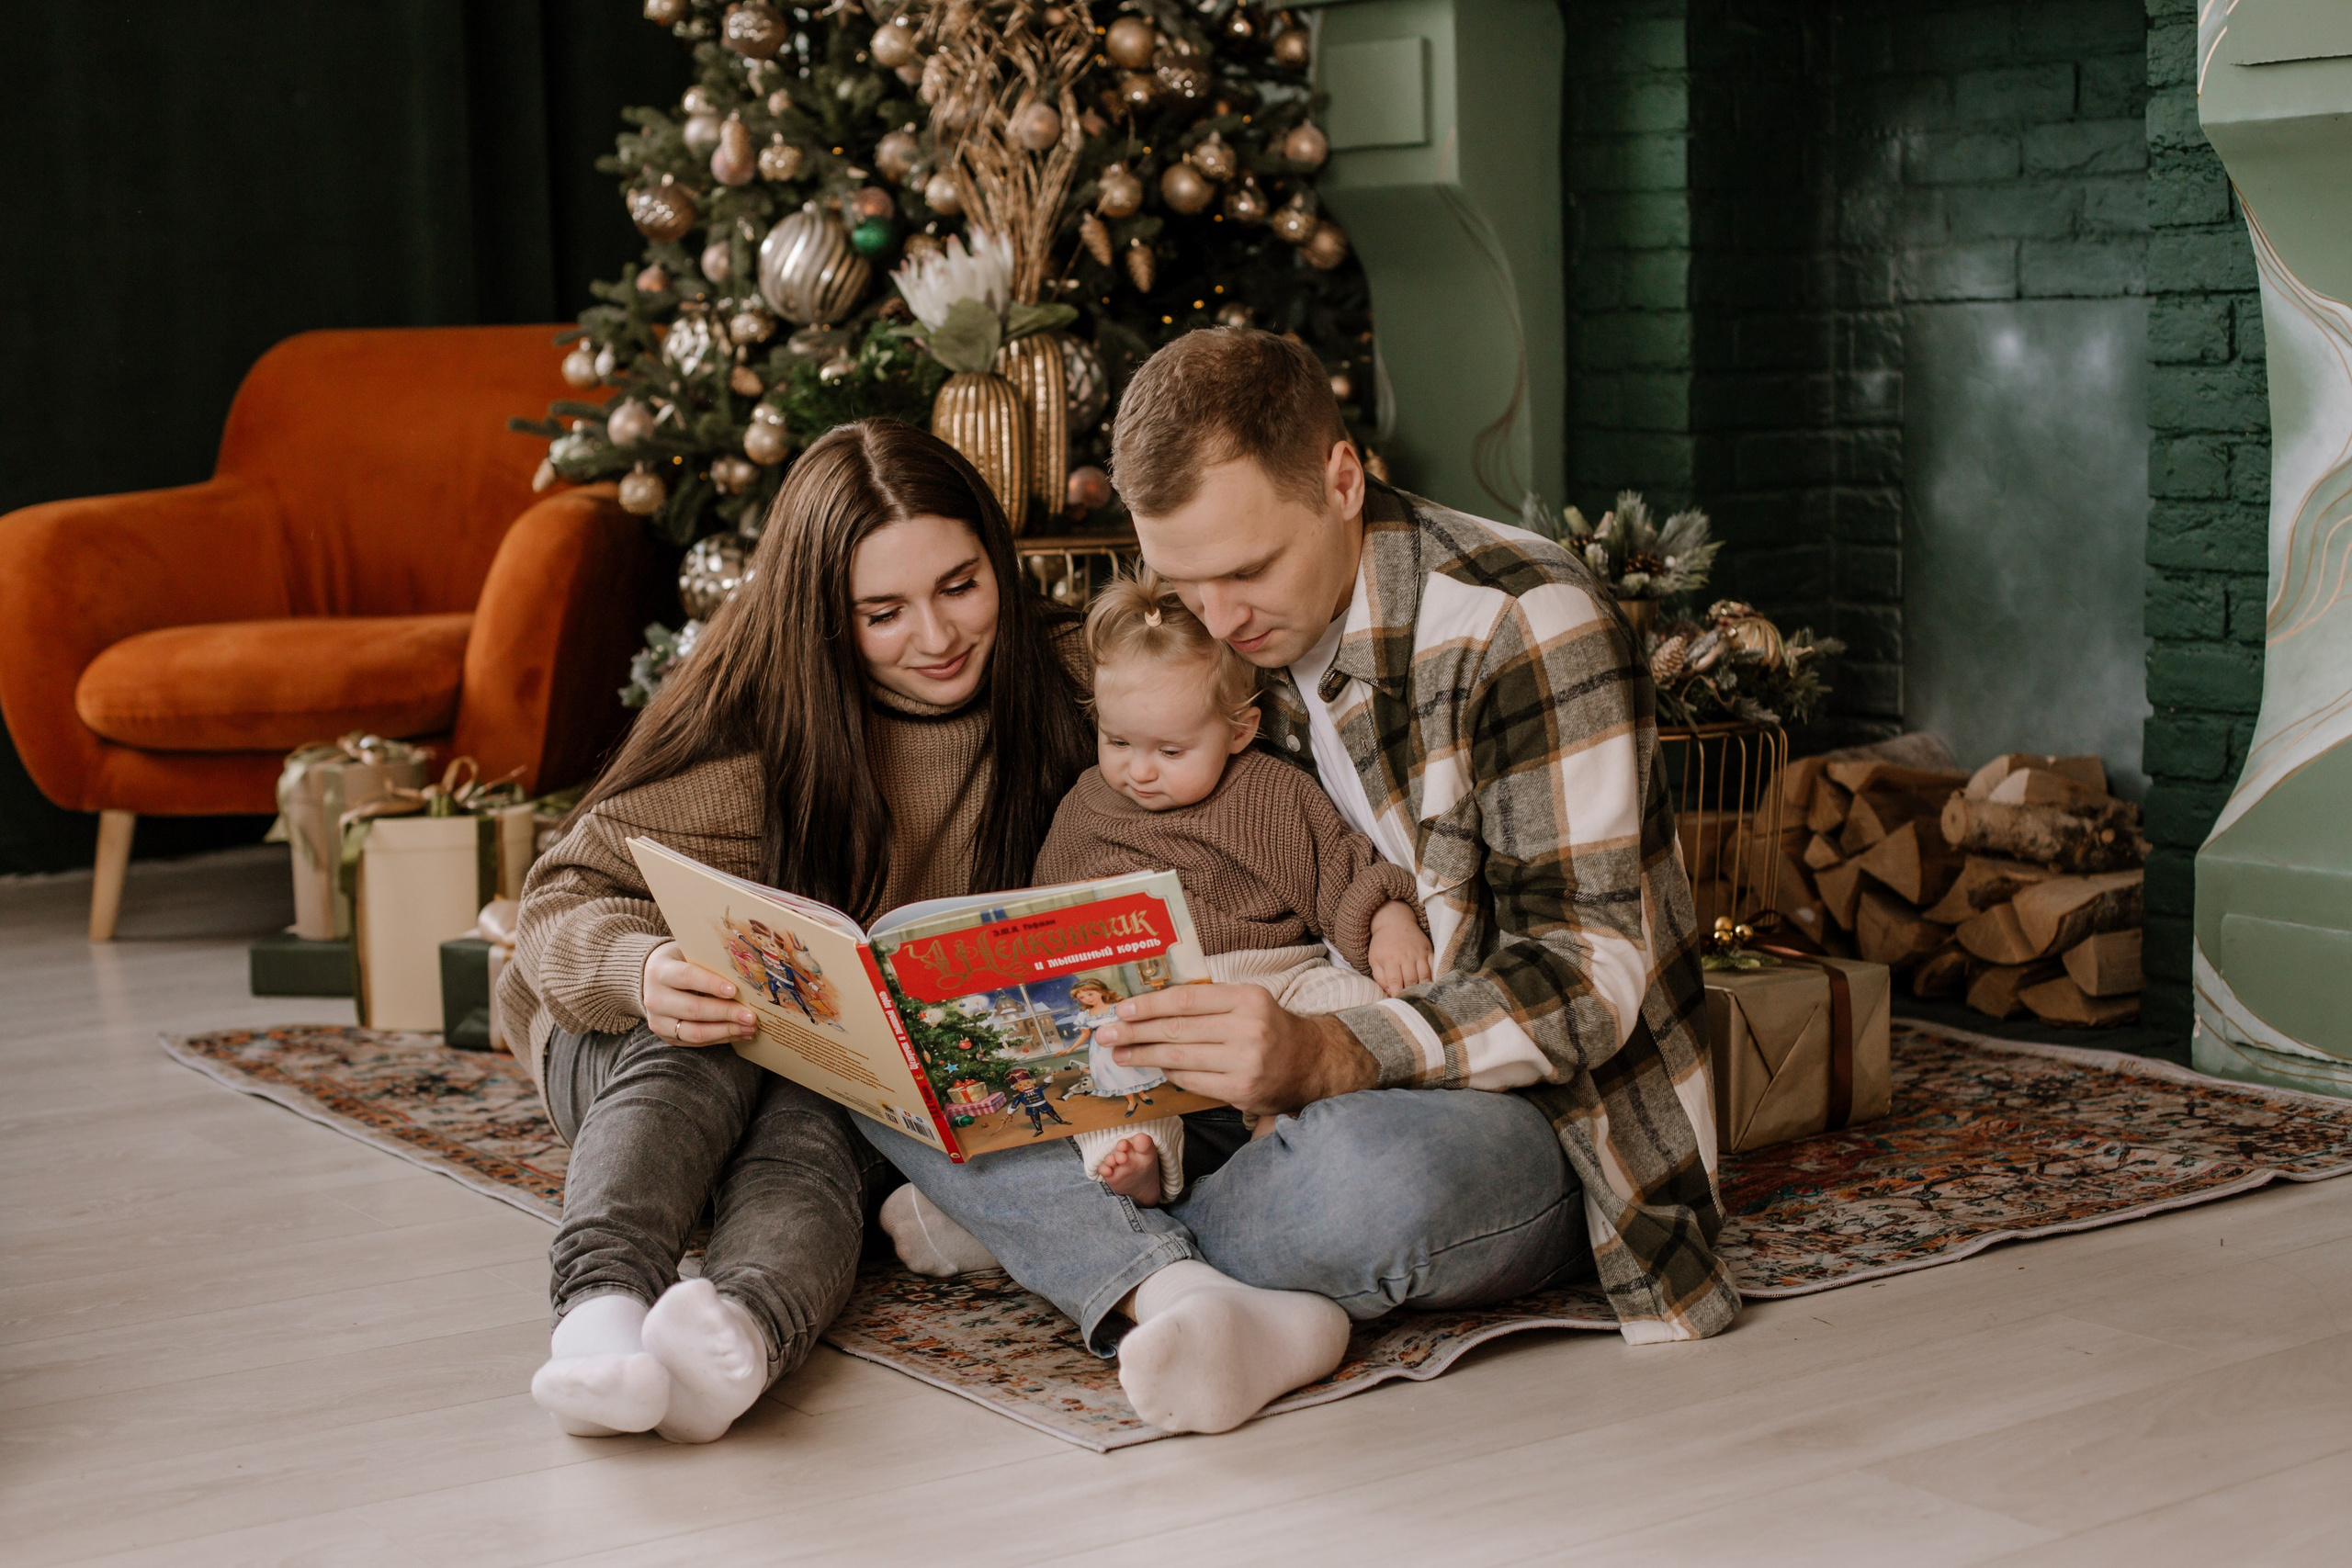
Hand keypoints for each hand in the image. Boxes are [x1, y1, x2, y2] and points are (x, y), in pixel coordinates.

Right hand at [641, 940, 755, 1046]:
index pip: (686, 977)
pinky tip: (740, 1033)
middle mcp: (655, 998)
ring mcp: (658, 1021)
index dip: (711, 984)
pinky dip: (721, 1038)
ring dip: (726, 1031)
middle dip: (726, 1013)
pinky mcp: (667, 1036)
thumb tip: (746, 972)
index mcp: (660, 971)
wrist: (652, 978)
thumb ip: (710, 961)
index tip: (734, 990)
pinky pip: (696, 1042)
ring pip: (695, 1032)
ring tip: (750, 1028)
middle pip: (693, 1009)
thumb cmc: (680, 961)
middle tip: (751, 1016)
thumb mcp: (689, 953)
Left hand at [1095, 983, 1376, 1116]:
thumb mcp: (1247, 1001)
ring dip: (1143, 1056)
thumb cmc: (1270, 1027)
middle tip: (1106, 1034)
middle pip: (1177, 1030)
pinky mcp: (1242, 1090)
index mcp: (1247, 998)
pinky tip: (1154, 1068)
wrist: (1312, 1062)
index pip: (1186, 999)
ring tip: (1119, 1053)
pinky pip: (1193, 1081)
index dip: (1149, 1005)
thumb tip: (1150, 1007)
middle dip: (1136, 1032)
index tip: (1122, 1010)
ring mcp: (1245, 1062)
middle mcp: (1247, 1029)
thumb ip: (1207, 1001)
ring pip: (1180, 1058)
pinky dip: (1170, 1074)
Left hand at [1366, 900, 1432, 996]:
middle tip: (1411, 1004)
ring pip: (1425, 976)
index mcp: (1390, 960)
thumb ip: (1380, 977)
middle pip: (1412, 981)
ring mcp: (1419, 954)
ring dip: (1424, 989)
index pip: (1396, 982)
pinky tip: (1433, 986)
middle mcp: (1406, 957)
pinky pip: (1434, 966)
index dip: (1398, 995)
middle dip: (1411, 994)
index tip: (1398, 1004)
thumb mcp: (1374, 959)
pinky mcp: (1428, 951)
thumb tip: (1389, 992)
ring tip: (1422, 998)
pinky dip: (1434, 977)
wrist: (1395, 922)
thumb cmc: (1382, 944)